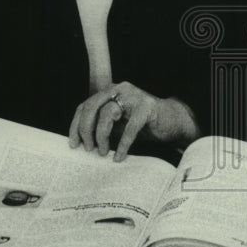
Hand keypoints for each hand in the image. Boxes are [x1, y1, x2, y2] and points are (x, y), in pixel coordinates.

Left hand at [68, 82, 198, 160]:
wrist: (173, 121)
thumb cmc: (143, 124)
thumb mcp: (118, 123)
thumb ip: (102, 126)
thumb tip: (82, 143)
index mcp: (109, 92)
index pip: (85, 106)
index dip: (76, 125)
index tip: (73, 144)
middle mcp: (119, 89)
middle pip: (91, 106)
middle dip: (85, 129)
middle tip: (87, 148)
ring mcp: (133, 96)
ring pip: (107, 114)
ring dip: (101, 136)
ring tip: (102, 153)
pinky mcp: (147, 107)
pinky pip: (130, 127)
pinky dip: (122, 144)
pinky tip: (119, 156)